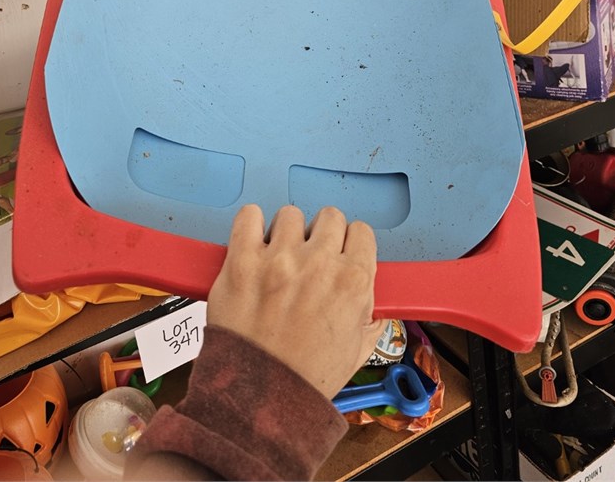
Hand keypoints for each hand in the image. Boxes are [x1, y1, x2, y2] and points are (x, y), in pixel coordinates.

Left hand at [207, 204, 380, 398]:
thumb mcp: (357, 352)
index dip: (350, 243)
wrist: (259, 400)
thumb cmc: (305, 380)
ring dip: (286, 232)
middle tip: (308, 257)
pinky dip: (251, 224)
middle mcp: (319, 264)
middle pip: (329, 217)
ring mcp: (279, 259)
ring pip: (290, 215)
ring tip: (277, 257)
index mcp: (353, 283)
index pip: (361, 231)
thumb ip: (369, 318)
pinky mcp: (242, 260)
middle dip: (320, 235)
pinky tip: (252, 242)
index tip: (339, 252)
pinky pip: (249, 216)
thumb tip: (372, 304)